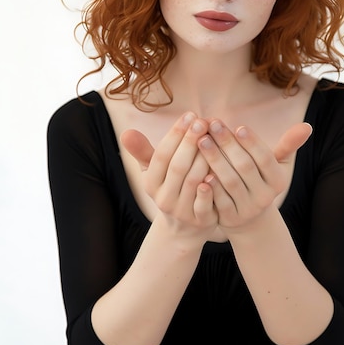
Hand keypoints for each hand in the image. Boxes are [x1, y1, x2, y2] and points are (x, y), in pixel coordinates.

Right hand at [121, 113, 218, 239]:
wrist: (183, 229)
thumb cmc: (171, 189)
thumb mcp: (155, 172)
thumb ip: (143, 151)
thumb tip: (126, 131)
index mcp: (151, 183)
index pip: (162, 155)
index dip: (176, 134)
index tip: (190, 115)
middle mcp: (164, 198)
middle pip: (178, 166)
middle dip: (191, 141)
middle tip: (203, 120)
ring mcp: (182, 211)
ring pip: (193, 181)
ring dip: (204, 158)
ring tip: (214, 137)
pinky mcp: (200, 220)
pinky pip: (205, 202)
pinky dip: (210, 187)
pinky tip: (217, 170)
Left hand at [197, 120, 311, 231]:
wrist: (250, 220)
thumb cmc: (260, 181)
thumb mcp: (276, 166)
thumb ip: (288, 145)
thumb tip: (307, 126)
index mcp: (277, 181)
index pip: (266, 158)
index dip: (252, 142)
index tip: (238, 126)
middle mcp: (264, 197)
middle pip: (245, 167)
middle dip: (228, 144)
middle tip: (213, 124)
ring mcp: (246, 209)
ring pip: (229, 181)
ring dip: (214, 159)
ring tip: (201, 139)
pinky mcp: (229, 218)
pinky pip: (218, 199)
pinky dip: (209, 183)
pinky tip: (198, 166)